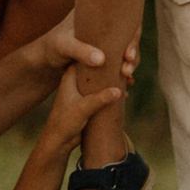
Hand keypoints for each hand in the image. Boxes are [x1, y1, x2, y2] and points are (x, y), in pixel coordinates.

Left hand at [35, 20, 131, 139]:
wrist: (59, 141)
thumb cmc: (65, 122)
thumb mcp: (82, 108)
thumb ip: (99, 98)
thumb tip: (119, 90)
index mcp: (72, 73)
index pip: (88, 53)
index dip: (103, 48)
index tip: (119, 48)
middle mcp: (78, 77)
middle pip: (98, 63)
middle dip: (113, 63)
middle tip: (128, 64)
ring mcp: (85, 87)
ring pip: (103, 76)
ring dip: (115, 76)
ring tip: (129, 76)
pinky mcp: (90, 98)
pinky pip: (105, 88)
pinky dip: (115, 87)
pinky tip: (126, 90)